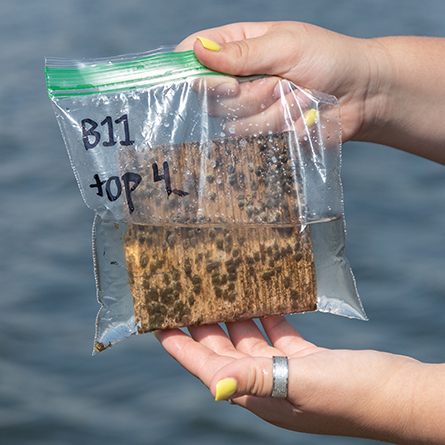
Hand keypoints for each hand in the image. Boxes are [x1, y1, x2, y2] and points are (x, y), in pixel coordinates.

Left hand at [155, 315, 444, 443]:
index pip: (205, 366)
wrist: (402, 395)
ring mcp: (287, 373)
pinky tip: (262, 297)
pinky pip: (278, 335)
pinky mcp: (306, 361)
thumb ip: (256, 380)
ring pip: (249, 341)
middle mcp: (267, 385)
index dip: (178, 345)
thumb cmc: (356, 393)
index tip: (157, 322)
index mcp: (257, 394)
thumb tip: (213, 387)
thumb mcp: (303, 384)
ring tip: (218, 289)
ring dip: (234, 317)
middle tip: (184, 295)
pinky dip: (268, 316)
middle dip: (201, 324)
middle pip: (222, 351)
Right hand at [180, 22, 377, 143]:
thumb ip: (242, 53)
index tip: (203, 78)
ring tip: (295, 95)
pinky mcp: (264, 131)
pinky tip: (297, 115)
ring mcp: (251, 107)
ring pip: (234, 120)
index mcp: (240, 46)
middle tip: (276, 83)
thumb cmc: (329, 58)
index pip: (196, 53)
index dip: (189, 67)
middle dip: (245, 93)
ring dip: (268, 110)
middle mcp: (239, 78)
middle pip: (211, 95)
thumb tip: (198, 50)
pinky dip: (278, 127)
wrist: (362, 95)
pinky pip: (254, 137)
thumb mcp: (286, 46)